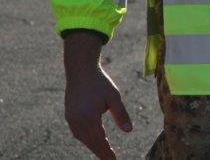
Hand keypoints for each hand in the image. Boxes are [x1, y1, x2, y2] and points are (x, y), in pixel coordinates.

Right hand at [63, 33, 131, 158]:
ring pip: (82, 138)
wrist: (80, 70)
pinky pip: (78, 132)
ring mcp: (71, 119)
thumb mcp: (114, 97)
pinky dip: (86, 138)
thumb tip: (129, 131)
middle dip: (100, 151)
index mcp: (89, 118)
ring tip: (104, 151)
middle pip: (90, 142)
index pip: (99, 141)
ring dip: (93, 145)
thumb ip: (121, 115)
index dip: (106, 152)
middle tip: (110, 159)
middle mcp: (77, 121)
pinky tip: (93, 139)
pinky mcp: (69, 115)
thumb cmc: (100, 82)